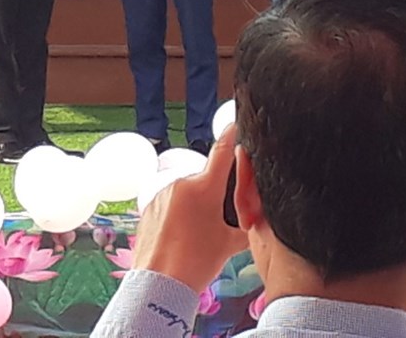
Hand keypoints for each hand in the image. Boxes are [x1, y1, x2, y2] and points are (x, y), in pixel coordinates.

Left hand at [132, 130, 250, 292]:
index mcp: (203, 187)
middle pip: (205, 179)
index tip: (236, 123)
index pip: (222, 151)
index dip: (231, 135)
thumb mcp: (231, 243)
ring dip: (195, 205)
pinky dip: (178, 214)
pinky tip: (183, 237)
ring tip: (199, 235)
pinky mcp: (149, 207)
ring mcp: (162, 194)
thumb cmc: (197, 263)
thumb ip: (246, 224)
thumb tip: (257, 217)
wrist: (159, 283)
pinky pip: (169, 203)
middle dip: (214, 193)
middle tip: (220, 220)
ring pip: (187, 193)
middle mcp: (180, 184)